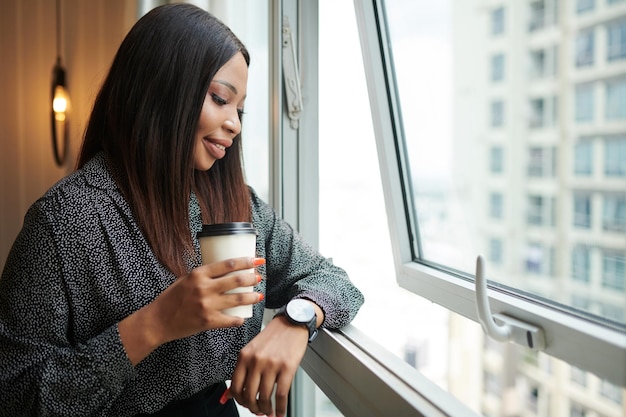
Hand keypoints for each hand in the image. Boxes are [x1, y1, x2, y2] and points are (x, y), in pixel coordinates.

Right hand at [119, 256, 264, 365]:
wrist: (158, 321)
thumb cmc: (171, 299)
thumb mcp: (185, 280)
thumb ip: (204, 276)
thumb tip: (224, 271)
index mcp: (198, 274)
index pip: (228, 264)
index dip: (246, 261)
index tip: (256, 260)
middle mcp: (204, 288)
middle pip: (236, 280)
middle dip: (252, 277)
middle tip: (259, 277)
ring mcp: (207, 305)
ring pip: (238, 299)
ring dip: (252, 297)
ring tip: (259, 295)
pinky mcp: (208, 321)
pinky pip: (231, 320)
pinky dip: (239, 319)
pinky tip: (243, 317)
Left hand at [228, 314, 308, 416]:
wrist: (292, 323)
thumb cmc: (273, 337)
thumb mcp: (252, 351)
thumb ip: (242, 372)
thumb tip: (228, 395)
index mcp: (244, 356)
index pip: (235, 387)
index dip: (240, 401)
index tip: (246, 405)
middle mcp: (256, 360)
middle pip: (249, 395)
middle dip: (254, 408)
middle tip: (258, 411)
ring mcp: (271, 364)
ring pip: (265, 397)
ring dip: (267, 410)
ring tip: (269, 412)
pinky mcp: (287, 367)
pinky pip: (281, 394)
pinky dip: (281, 408)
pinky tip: (280, 411)